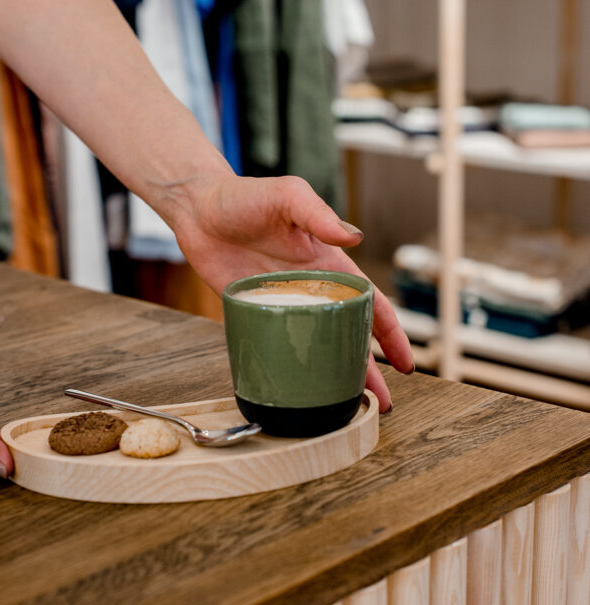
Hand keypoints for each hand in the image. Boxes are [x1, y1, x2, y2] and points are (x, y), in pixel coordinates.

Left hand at [172, 174, 413, 411]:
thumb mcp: (289, 197)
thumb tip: (354, 238)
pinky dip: (292, 369)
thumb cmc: (246, 195)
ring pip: (316, 347)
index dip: (390, 334)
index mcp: (330, 264)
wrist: (198, 208)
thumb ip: (319, 216)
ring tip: (347, 408)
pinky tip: (299, 391)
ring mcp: (284, 304)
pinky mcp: (254, 313)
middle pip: (349, 335)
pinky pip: (278, 344)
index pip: (370, 305)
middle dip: (370, 370)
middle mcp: (312, 289)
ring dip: (333, 376)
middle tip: (382, 404)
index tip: (405, 364)